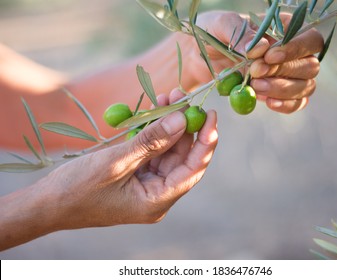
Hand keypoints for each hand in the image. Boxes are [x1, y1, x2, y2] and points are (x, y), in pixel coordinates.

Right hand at [47, 89, 217, 227]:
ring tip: (168, 96)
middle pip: (182, 157)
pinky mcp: (135, 175)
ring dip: (168, 125)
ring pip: (167, 151)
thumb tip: (182, 120)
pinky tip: (155, 110)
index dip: (205, 142)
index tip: (210, 115)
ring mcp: (146, 185)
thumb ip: (152, 141)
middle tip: (181, 96)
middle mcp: (157, 194)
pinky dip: (153, 131)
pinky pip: (151, 151)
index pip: (193, 169)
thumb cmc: (78, 188)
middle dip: (184, 126)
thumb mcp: (117, 161)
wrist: (46, 203)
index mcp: (157, 201)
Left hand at [192, 11, 323, 113]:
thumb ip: (241, 34)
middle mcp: (293, 52)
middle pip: (310, 65)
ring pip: (305, 86)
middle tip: (255, 72)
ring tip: (256, 87)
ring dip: (283, 89)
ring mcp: (288, 75)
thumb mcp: (222, 26)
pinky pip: (296, 103)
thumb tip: (260, 49)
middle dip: (283, 71)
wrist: (200, 56)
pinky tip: (268, 102)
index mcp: (285, 28)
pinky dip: (286, 105)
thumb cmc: (214, 34)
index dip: (295, 49)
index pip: (310, 39)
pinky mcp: (278, 93)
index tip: (269, 57)